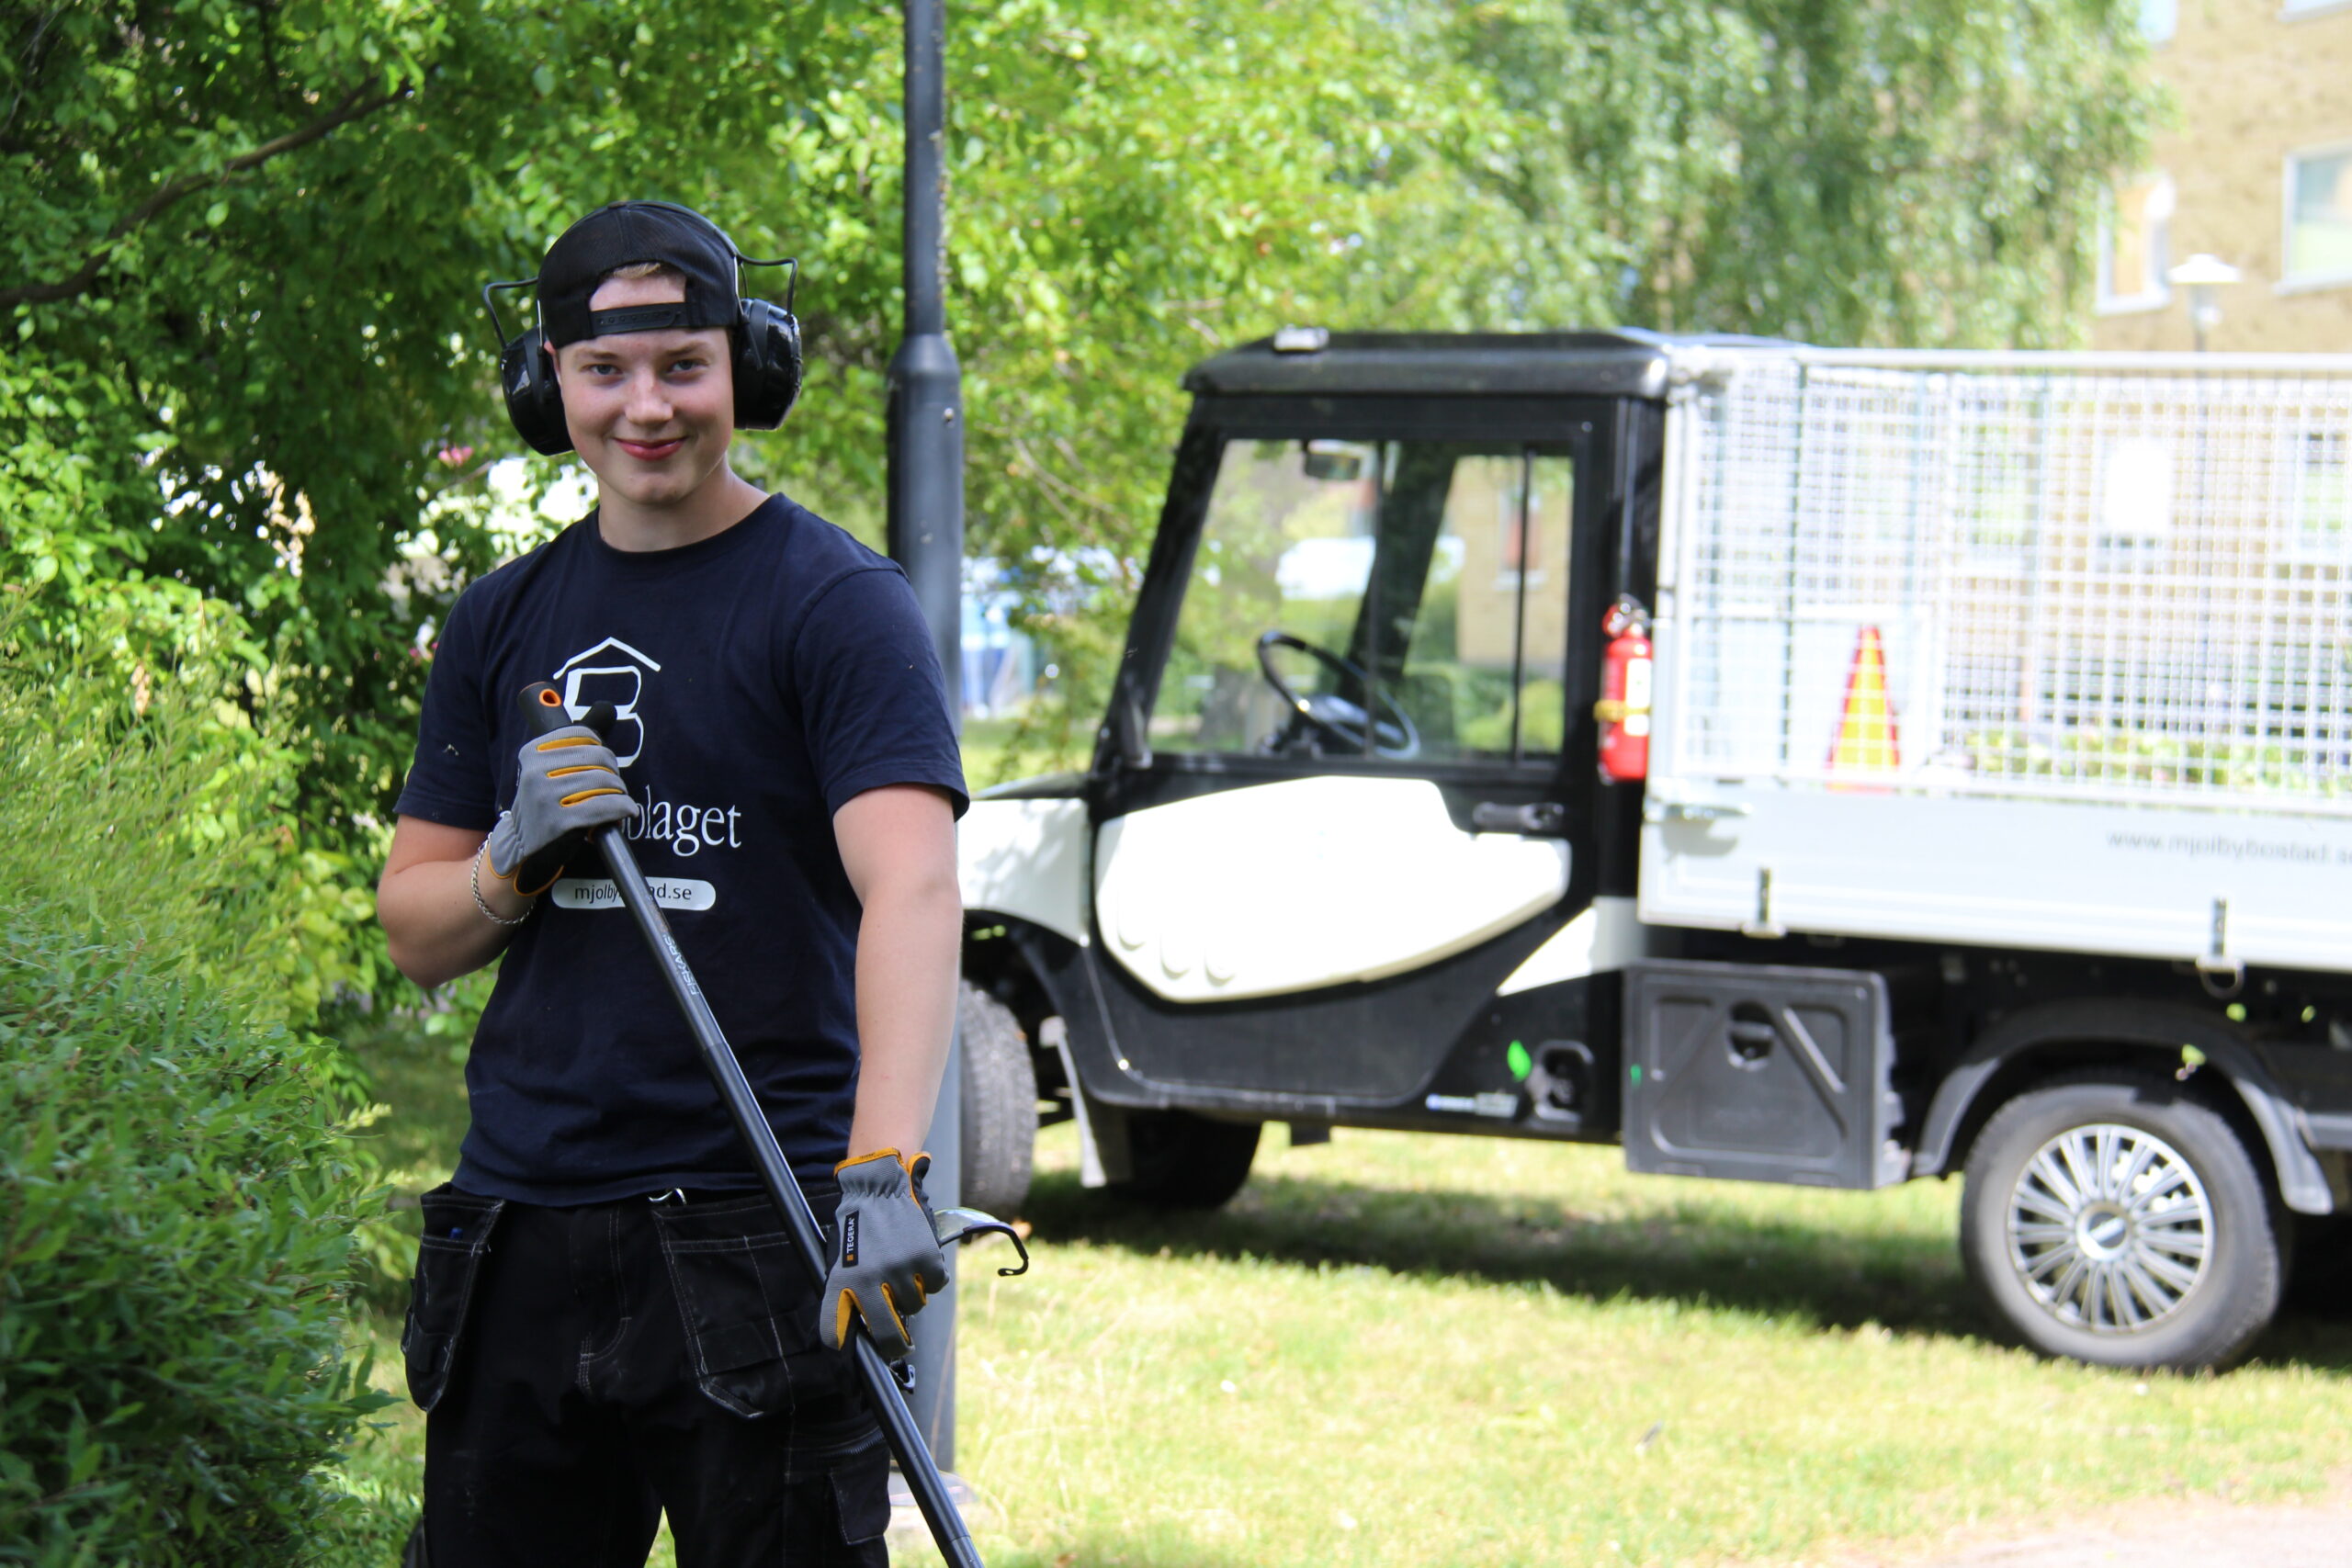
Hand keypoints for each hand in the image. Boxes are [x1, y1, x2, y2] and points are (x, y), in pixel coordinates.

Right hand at [483, 725, 638, 895]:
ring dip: (620, 793)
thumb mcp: (552, 767)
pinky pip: (603, 807)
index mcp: (533, 751)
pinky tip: (625, 812)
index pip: (583, 735)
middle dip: (614, 773)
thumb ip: (577, 740)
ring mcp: (545, 797)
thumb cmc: (545, 802)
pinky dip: (621, 808)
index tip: (602, 766)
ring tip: (618, 801)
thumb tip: (607, 708)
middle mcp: (535, 771)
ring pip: (604, 782)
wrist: (522, 846)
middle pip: (598, 758)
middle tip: (614, 787)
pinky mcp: (558, 821)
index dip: (601, 751)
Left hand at [820, 1149, 948, 1361]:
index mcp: (842, 1281)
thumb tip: (863, 1325)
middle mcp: (870, 1279)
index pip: (832, 1329)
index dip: (838, 1343)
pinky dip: (931, 1277)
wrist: (878, 1187)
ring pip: (915, 1306)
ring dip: (912, 1296)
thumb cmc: (859, 1225)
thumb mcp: (841, 1258)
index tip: (845, 1349)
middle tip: (900, 1349)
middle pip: (886, 1335)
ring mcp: (900, 1269)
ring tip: (904, 1272)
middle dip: (895, 1347)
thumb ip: (848, 1290)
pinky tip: (920, 1261)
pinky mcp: (925, 1257)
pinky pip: (935, 1285)